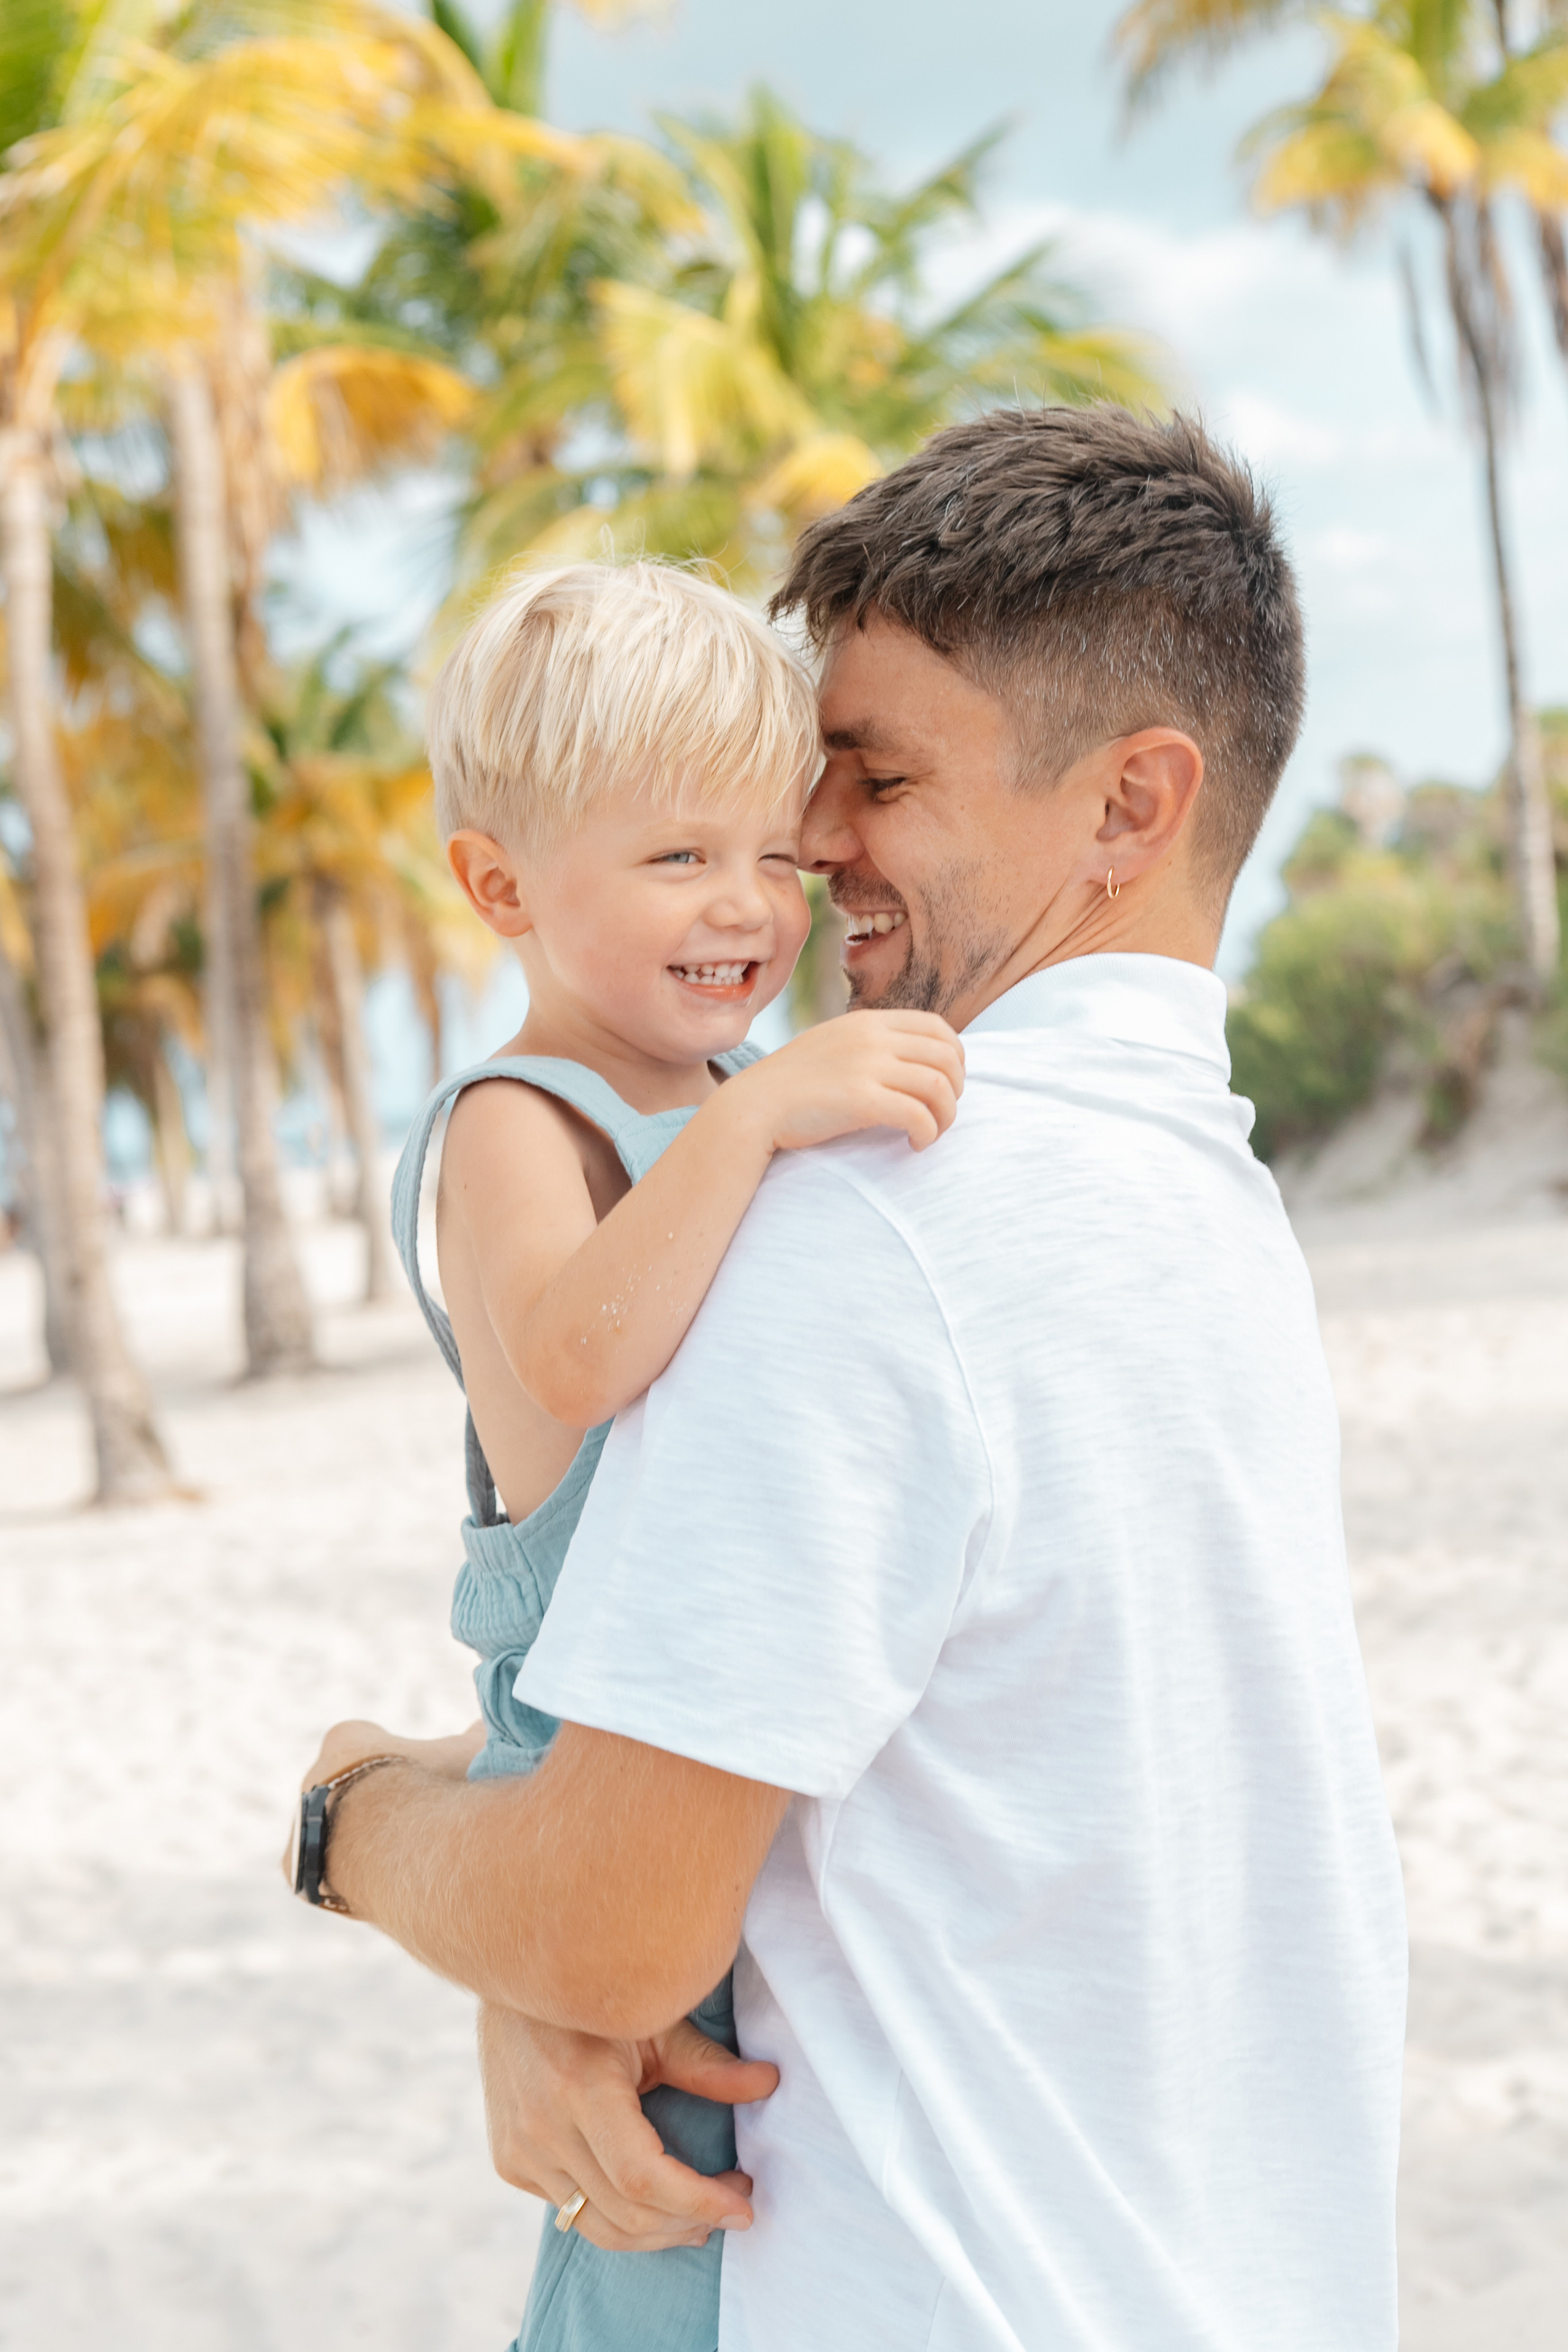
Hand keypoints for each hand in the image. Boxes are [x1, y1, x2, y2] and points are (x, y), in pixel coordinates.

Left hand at [281, 1719, 484, 1886]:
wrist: (390, 1848)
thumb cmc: (431, 1790)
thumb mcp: (464, 1755)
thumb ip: (472, 1737)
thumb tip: (481, 1724)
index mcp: (346, 1740)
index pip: (367, 1740)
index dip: (399, 1760)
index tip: (420, 1780)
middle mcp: (313, 1776)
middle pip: (347, 1786)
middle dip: (375, 1802)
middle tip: (412, 1824)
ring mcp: (299, 1822)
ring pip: (331, 1829)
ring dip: (357, 1840)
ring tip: (398, 1862)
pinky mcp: (293, 1868)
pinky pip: (322, 1869)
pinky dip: (346, 1874)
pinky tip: (376, 1884)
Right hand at [478, 2004, 778, 2252]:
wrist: (511, 1977)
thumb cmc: (594, 1997)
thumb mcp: (653, 2020)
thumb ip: (706, 2064)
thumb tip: (770, 2083)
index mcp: (578, 2086)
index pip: (642, 2178)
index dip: (698, 2201)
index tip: (743, 2206)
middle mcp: (541, 2126)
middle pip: (624, 2212)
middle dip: (688, 2221)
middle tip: (734, 2206)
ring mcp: (518, 2149)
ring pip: (595, 2226)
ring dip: (656, 2234)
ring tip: (700, 2219)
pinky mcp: (508, 2160)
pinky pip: (569, 2211)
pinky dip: (616, 2217)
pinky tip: (649, 2201)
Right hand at [729, 1010, 964, 1154]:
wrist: (754, 1106)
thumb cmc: (793, 1085)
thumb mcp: (833, 1045)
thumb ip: (869, 1044)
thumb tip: (911, 1060)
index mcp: (868, 1022)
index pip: (937, 1027)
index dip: (956, 1057)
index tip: (947, 1083)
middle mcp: (872, 1037)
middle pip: (947, 1056)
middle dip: (956, 1089)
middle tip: (941, 1113)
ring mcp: (867, 1066)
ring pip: (939, 1086)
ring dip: (946, 1116)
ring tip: (931, 1133)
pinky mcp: (861, 1100)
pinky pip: (918, 1115)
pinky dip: (927, 1133)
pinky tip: (914, 1144)